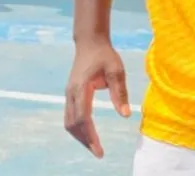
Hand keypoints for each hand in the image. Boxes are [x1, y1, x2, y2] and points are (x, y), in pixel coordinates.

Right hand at [64, 37, 131, 158]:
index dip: (90, 136)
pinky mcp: (70, 95)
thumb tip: (125, 115)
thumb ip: (120, 92)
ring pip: (69, 123)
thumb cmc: (105, 55)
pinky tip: (88, 134)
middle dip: (85, 140)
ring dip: (80, 136)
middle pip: (74, 125)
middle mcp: (71, 94)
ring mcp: (68, 95)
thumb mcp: (117, 70)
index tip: (99, 150)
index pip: (84, 118)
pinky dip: (78, 128)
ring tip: (94, 146)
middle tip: (99, 152)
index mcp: (81, 88)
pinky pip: (70, 117)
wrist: (90, 42)